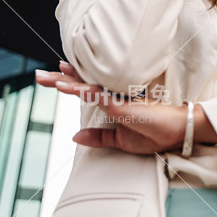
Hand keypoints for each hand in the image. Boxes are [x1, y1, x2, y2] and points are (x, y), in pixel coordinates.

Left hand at [35, 62, 216, 151]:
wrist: (177, 131)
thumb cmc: (154, 133)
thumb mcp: (121, 140)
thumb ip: (99, 137)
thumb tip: (74, 136)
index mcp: (112, 102)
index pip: (86, 90)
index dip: (68, 83)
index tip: (51, 78)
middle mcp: (113, 95)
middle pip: (82, 84)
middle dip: (60, 78)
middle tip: (38, 75)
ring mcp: (118, 98)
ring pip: (87, 86)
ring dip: (66, 81)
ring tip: (47, 77)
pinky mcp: (123, 105)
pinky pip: (98, 96)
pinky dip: (82, 91)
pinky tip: (67, 87)